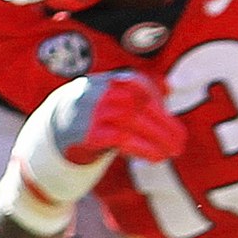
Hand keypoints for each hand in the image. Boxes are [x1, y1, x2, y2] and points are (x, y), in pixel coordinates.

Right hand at [55, 71, 186, 164]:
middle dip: (164, 125)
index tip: (172, 123)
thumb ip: (141, 89)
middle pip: (139, 105)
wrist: (56, 130)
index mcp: (109, 80)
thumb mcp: (115, 97)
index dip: (158, 102)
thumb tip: (170, 86)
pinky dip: (142, 148)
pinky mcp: (88, 134)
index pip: (139, 84)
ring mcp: (92, 112)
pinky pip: (121, 139)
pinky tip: (156, 158)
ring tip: (172, 152)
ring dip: (157, 138)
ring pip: (132, 121)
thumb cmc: (95, 114)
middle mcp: (100, 91)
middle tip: (181, 142)